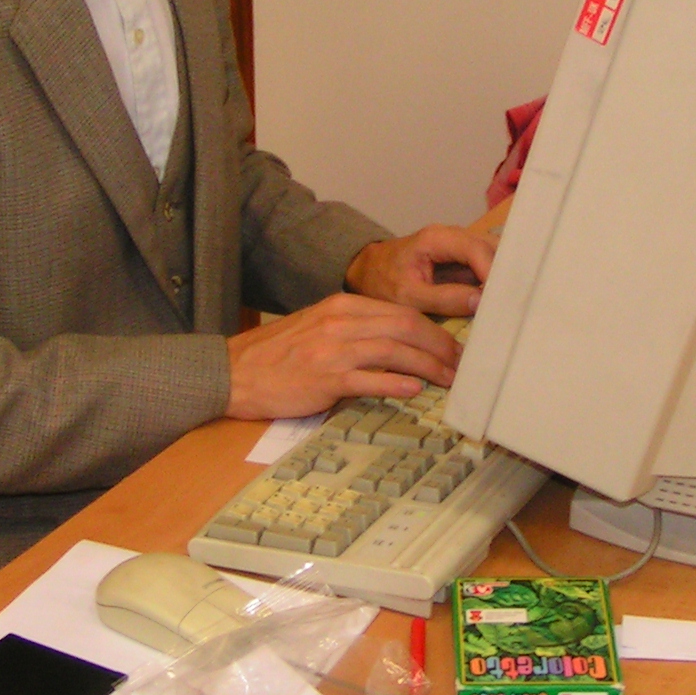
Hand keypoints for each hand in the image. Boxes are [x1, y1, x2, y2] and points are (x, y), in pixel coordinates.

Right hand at [225, 293, 462, 419]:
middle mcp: (340, 322)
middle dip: (439, 345)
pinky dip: (395, 383)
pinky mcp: (324, 379)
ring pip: (394, 351)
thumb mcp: (318, 327)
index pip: (400, 311)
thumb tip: (397, 345)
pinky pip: (369, 379)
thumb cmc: (278, 354)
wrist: (235, 371)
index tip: (451, 345)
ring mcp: (333, 350)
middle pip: (405, 327)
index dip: (432, 329)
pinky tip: (414, 389)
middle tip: (460, 363)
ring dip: (428, 366)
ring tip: (448, 379)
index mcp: (341, 306)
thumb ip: (355, 330)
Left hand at [344, 224, 497, 317]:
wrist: (368, 272)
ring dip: (503, 276)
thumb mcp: (408, 297)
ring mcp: (460, 246)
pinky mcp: (463, 259)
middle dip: (505, 272)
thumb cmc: (383, 282)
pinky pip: (487, 265)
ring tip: (511, 302)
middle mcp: (453, 236)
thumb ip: (443, 298)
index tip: (501, 299)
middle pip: (492, 247)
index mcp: (437, 239)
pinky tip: (502, 300)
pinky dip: (496, 280)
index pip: (476, 249)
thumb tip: (480, 302)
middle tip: (515, 302)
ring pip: (494, 254)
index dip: (492, 272)